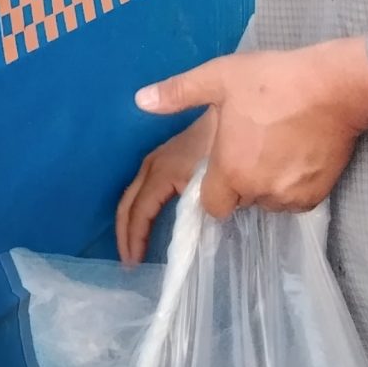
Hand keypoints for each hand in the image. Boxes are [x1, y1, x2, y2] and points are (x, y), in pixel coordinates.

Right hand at [116, 109, 214, 263]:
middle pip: (131, 200)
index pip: (141, 206)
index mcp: (165, 168)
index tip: (133, 261)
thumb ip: (209, 199)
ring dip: (133, 219)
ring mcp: (167, 159)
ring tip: (135, 246)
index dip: (134, 234)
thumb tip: (204, 220)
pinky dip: (146, 206)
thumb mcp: (219, 167)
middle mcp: (160, 163)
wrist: (242, 105)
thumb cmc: (229, 135)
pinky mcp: (178, 159)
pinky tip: (154, 220)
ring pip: (139, 192)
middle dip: (126, 230)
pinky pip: (152, 185)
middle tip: (129, 259)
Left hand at [131, 39, 367, 227]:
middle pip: (241, 200)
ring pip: (269, 200)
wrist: (337, 87)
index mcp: (230, 170)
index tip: (226, 161)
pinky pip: (296, 200)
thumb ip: (179, 93)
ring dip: (268, 183)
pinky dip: (294, 184)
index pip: (212, 204)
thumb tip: (140, 100)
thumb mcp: (220, 78)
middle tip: (256, 144)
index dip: (214, 186)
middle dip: (243, 181)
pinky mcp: (317, 196)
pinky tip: (299, 153)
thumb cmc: (274, 80)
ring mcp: (290, 196)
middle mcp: (258, 191)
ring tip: (279, 145)